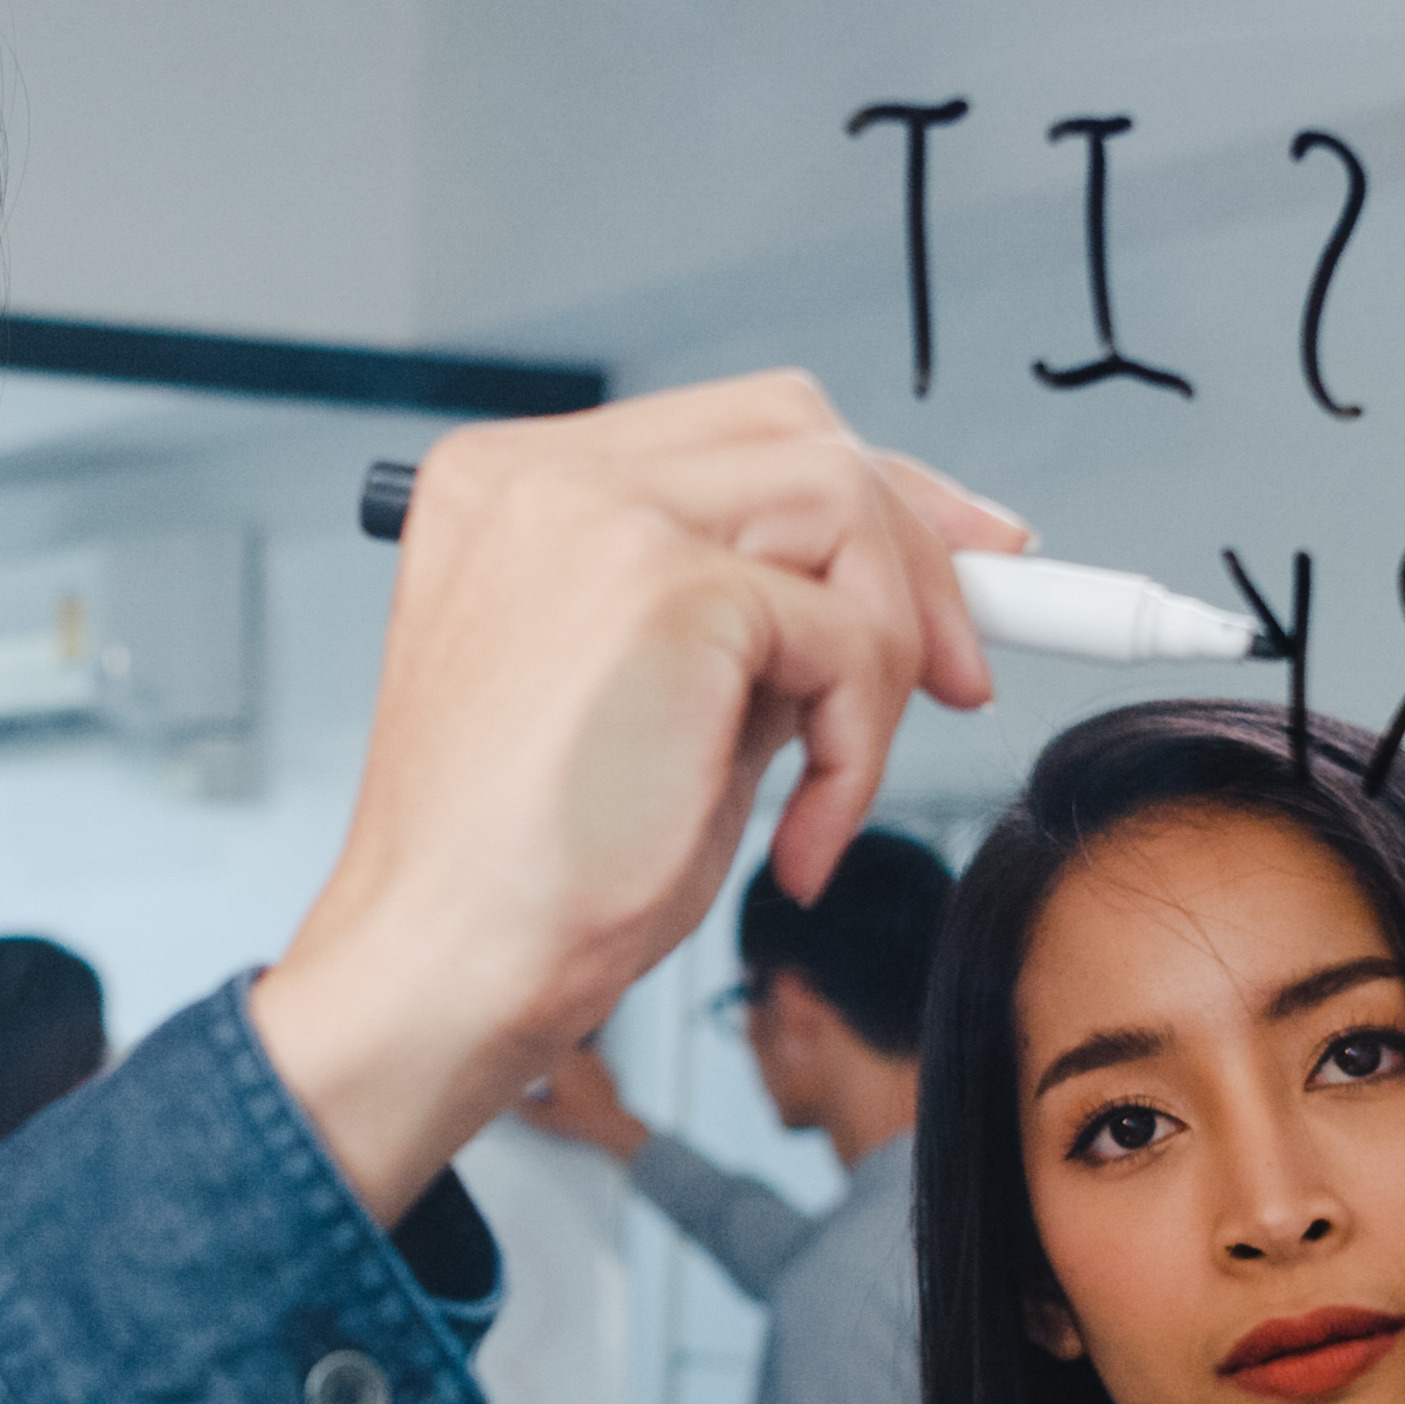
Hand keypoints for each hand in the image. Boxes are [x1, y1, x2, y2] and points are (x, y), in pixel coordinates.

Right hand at [252, 373, 1023, 1218]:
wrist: (442, 975)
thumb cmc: (520, 877)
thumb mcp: (647, 702)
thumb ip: (748, 618)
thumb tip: (901, 586)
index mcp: (510, 489)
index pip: (738, 428)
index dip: (871, 493)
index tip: (960, 566)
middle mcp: (539, 476)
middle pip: (802, 431)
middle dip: (916, 545)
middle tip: (961, 671)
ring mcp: (596, 515)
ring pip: (844, 506)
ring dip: (887, 657)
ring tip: (833, 785)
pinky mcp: (662, 587)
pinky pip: (848, 632)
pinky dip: (859, 746)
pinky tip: (800, 835)